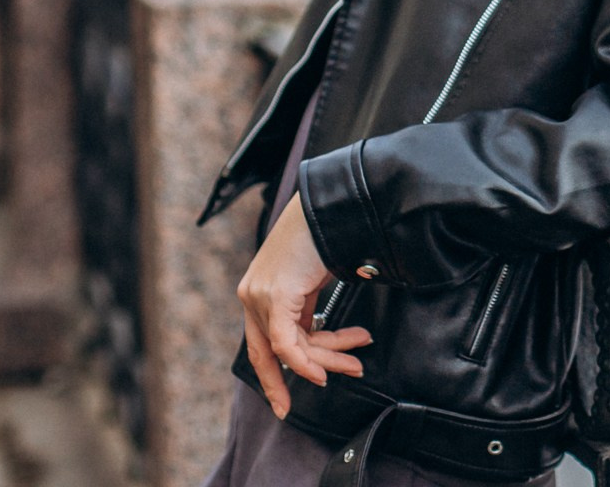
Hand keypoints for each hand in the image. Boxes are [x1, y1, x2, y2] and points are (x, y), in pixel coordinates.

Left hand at [236, 194, 372, 420]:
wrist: (330, 205)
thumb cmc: (325, 233)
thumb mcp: (310, 279)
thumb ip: (304, 308)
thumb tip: (315, 339)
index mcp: (258, 290)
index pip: (260, 345)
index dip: (273, 377)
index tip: (285, 404)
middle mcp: (252, 295)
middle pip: (273, 353)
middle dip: (310, 371)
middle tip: (348, 374)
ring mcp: (260, 296)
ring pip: (289, 349)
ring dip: (328, 358)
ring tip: (358, 358)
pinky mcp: (275, 296)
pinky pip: (286, 343)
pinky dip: (305, 361)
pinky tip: (325, 370)